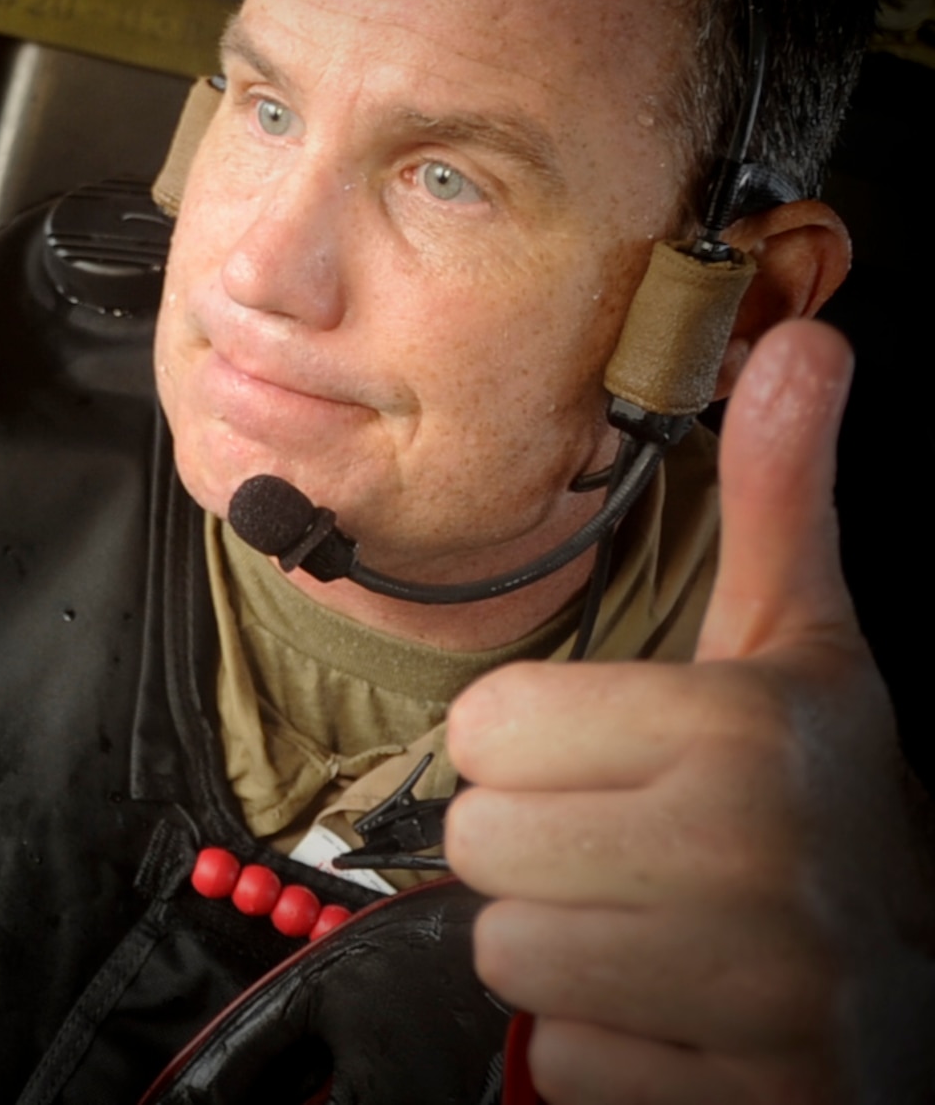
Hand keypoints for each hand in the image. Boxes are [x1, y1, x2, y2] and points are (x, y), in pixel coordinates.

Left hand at [445, 320, 934, 1102]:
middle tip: (636, 847)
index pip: (481, 733)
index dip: (533, 747)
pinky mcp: (741, 1095)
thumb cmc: (825, 799)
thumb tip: (803, 342)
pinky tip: (681, 1004)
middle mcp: (750, 860)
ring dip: (567, 945)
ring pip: (508, 953)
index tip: (617, 758)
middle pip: (481, 842)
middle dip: (541, 846)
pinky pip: (562, 1060)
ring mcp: (752, 994)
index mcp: (738, 733)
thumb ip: (779, 501)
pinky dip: (606, 1044)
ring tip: (658, 923)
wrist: (921, 983)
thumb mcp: (800, 646)